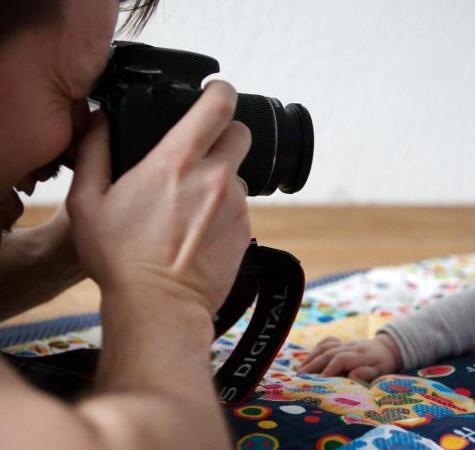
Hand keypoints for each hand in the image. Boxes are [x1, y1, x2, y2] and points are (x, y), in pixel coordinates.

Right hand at [66, 80, 251, 315]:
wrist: (159, 306)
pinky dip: (225, 214)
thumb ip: (95, 152)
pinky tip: (200, 233)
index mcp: (177, 161)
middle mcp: (216, 178)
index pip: (218, 105)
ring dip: (222, 183)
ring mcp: (237, 206)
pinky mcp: (247, 232)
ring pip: (239, 176)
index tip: (214, 92)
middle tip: (202, 153)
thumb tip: (101, 123)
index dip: (220, 91)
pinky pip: (241, 210)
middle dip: (225, 135)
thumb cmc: (121, 258)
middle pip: (241, 134)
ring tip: (190, 209)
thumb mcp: (88, 202)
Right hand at [297, 333, 401, 381]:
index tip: (319, 381)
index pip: (341, 359)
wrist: (387, 348)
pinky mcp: (342, 342)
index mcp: (360, 355)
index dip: (329, 369)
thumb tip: (351, 375)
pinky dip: (315, 349)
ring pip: (325, 347)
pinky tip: (308, 359)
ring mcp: (345, 343)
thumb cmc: (383, 364)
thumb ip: (366, 373)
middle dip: (313, 365)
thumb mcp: (380, 371)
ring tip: (299, 370)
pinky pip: (326, 342)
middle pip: (329, 352)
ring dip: (311, 357)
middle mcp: (350, 346)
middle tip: (301, 377)